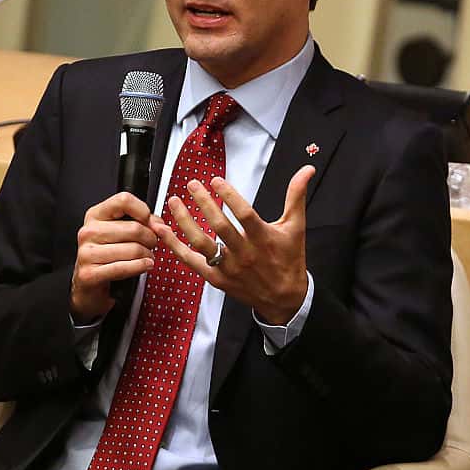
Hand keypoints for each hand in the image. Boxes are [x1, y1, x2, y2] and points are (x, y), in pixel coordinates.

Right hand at [70, 192, 157, 322]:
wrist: (89, 285)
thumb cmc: (107, 256)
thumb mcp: (120, 232)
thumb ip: (142, 222)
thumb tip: (159, 224)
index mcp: (95, 215)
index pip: (123, 200)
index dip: (143, 211)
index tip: (149, 222)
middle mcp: (88, 231)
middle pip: (134, 228)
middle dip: (151, 238)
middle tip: (151, 245)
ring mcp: (87, 253)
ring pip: (133, 249)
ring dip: (147, 256)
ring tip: (147, 258)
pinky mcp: (89, 274)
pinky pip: (124, 267)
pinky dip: (140, 267)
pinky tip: (145, 266)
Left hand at [151, 165, 314, 324]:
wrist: (284, 299)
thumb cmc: (289, 259)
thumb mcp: (296, 227)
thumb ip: (296, 197)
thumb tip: (307, 170)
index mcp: (263, 239)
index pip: (245, 215)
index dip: (230, 197)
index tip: (216, 181)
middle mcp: (244, 253)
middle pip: (220, 227)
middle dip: (204, 204)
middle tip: (192, 184)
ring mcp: (228, 267)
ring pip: (202, 243)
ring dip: (184, 222)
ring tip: (174, 202)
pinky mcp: (216, 278)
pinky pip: (191, 261)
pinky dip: (174, 245)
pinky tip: (162, 229)